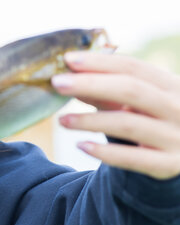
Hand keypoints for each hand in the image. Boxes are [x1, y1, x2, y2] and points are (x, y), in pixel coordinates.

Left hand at [51, 51, 179, 179]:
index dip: (99, 62)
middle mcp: (179, 108)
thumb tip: (69, 80)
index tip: (67, 60)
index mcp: (172, 84)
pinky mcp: (170, 165)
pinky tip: (81, 146)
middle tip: (57, 83)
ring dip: (89, 120)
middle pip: (131, 90)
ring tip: (61, 120)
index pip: (133, 67)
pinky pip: (133, 158)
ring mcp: (178, 137)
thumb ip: (107, 91)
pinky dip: (105, 152)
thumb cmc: (154, 119)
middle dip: (90, 84)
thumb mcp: (138, 101)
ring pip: (127, 124)